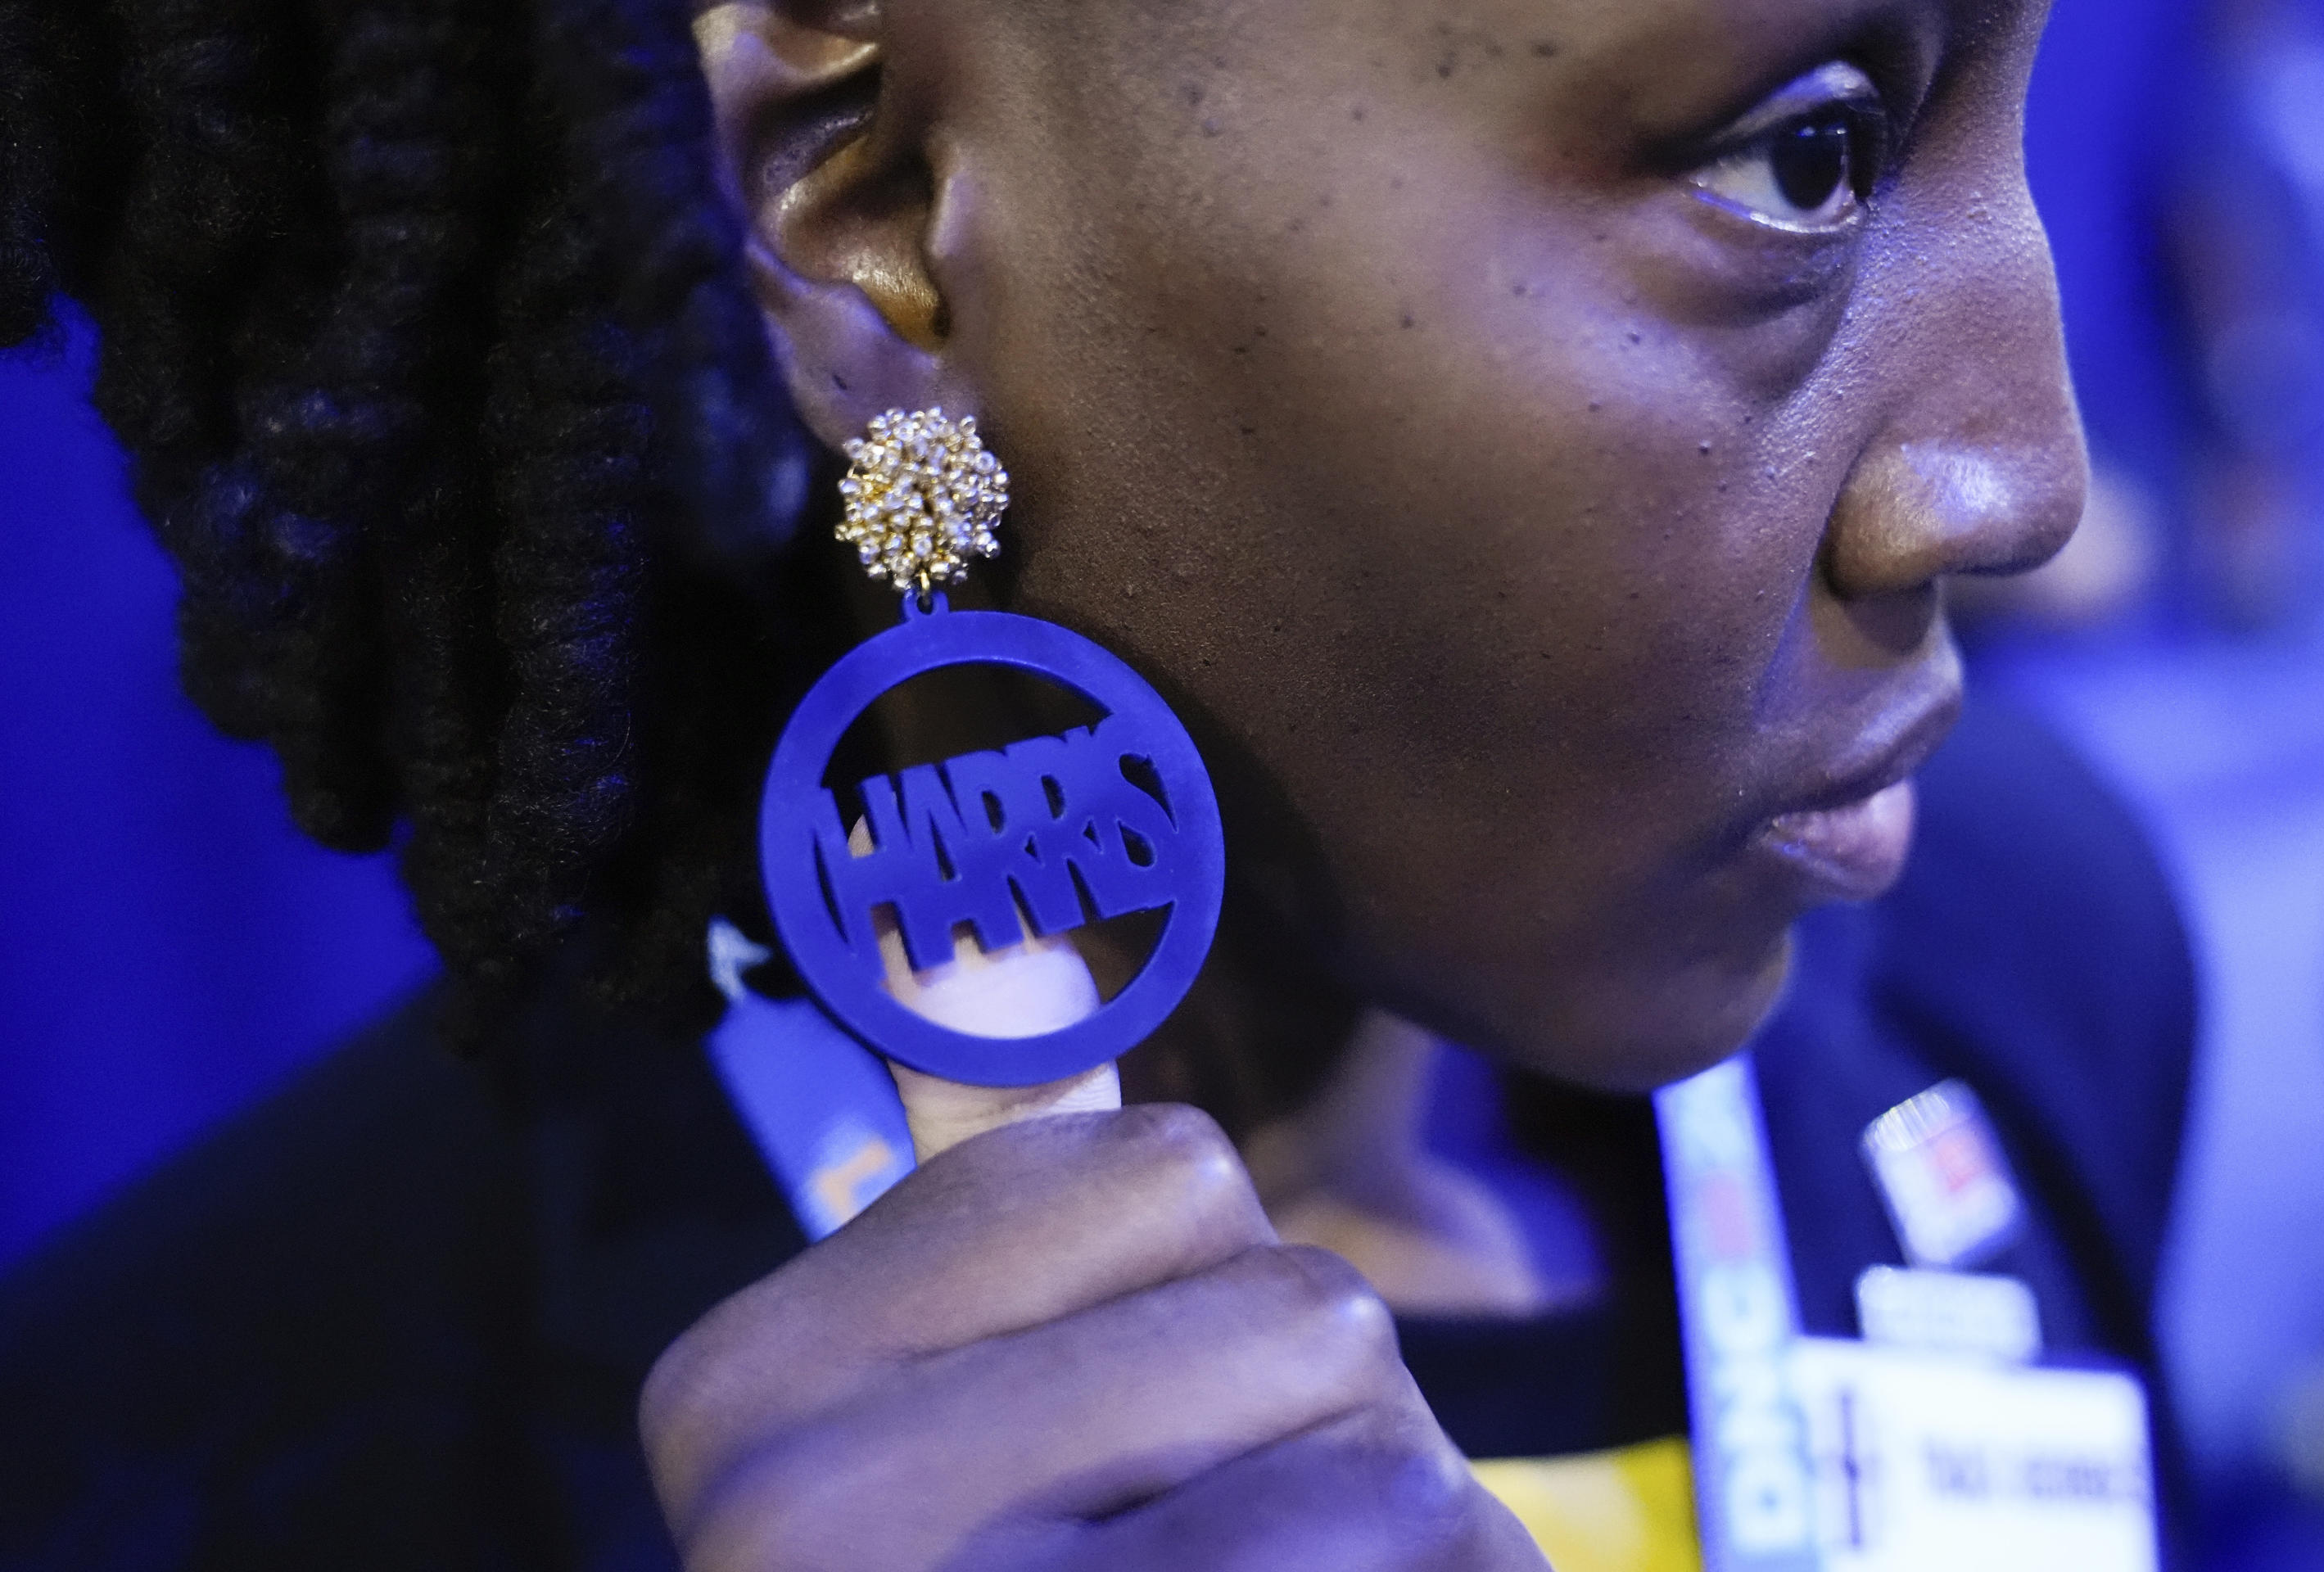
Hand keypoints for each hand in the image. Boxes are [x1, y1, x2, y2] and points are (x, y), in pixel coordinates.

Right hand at [639, 1102, 1550, 1569]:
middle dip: (1309, 1432)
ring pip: (1376, 1422)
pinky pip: (1441, 1556)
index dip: (1188, 1307)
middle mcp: (808, 1499)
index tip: (1100, 1461)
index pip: (1138, 1165)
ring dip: (1390, 1534)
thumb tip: (973, 907)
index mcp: (744, 1403)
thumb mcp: (974, 1423)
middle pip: (1283, 1289)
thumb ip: (1001, 1203)